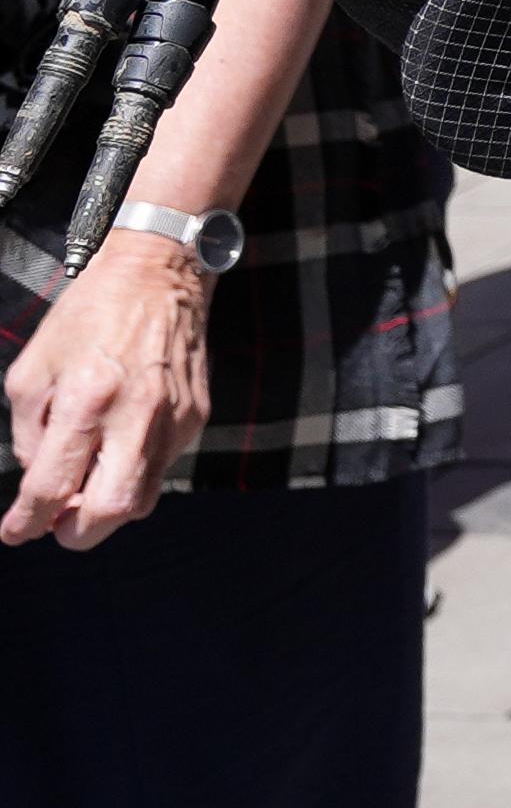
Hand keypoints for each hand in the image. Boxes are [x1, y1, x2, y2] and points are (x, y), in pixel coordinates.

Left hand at [4, 227, 216, 547]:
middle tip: (55, 526)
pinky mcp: (195, 415)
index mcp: (85, 399)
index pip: (52, 485)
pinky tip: (116, 452)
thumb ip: (29, 432)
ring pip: (141, 499)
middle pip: (108, 510)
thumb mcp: (32, 369)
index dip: (27, 521)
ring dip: (106, 509)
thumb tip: (41, 475)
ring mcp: (173, 418)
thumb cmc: (88, 315)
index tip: (14, 532)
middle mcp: (135, 415)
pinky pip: (161, 466)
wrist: (159, 274)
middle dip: (75, 533)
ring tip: (84, 491)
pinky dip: (132, 473)